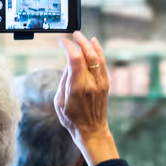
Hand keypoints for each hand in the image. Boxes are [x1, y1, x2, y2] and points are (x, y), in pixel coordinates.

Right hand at [55, 31, 116, 165]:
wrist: (92, 130)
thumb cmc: (72, 119)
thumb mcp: (59, 101)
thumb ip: (64, 80)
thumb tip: (69, 64)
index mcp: (77, 88)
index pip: (75, 60)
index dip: (68, 47)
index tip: (62, 42)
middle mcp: (91, 83)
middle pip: (88, 55)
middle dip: (80, 42)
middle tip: (74, 35)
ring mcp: (100, 83)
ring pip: (98, 58)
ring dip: (90, 45)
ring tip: (83, 37)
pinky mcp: (105, 84)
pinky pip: (103, 64)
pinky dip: (99, 52)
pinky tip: (94, 44)